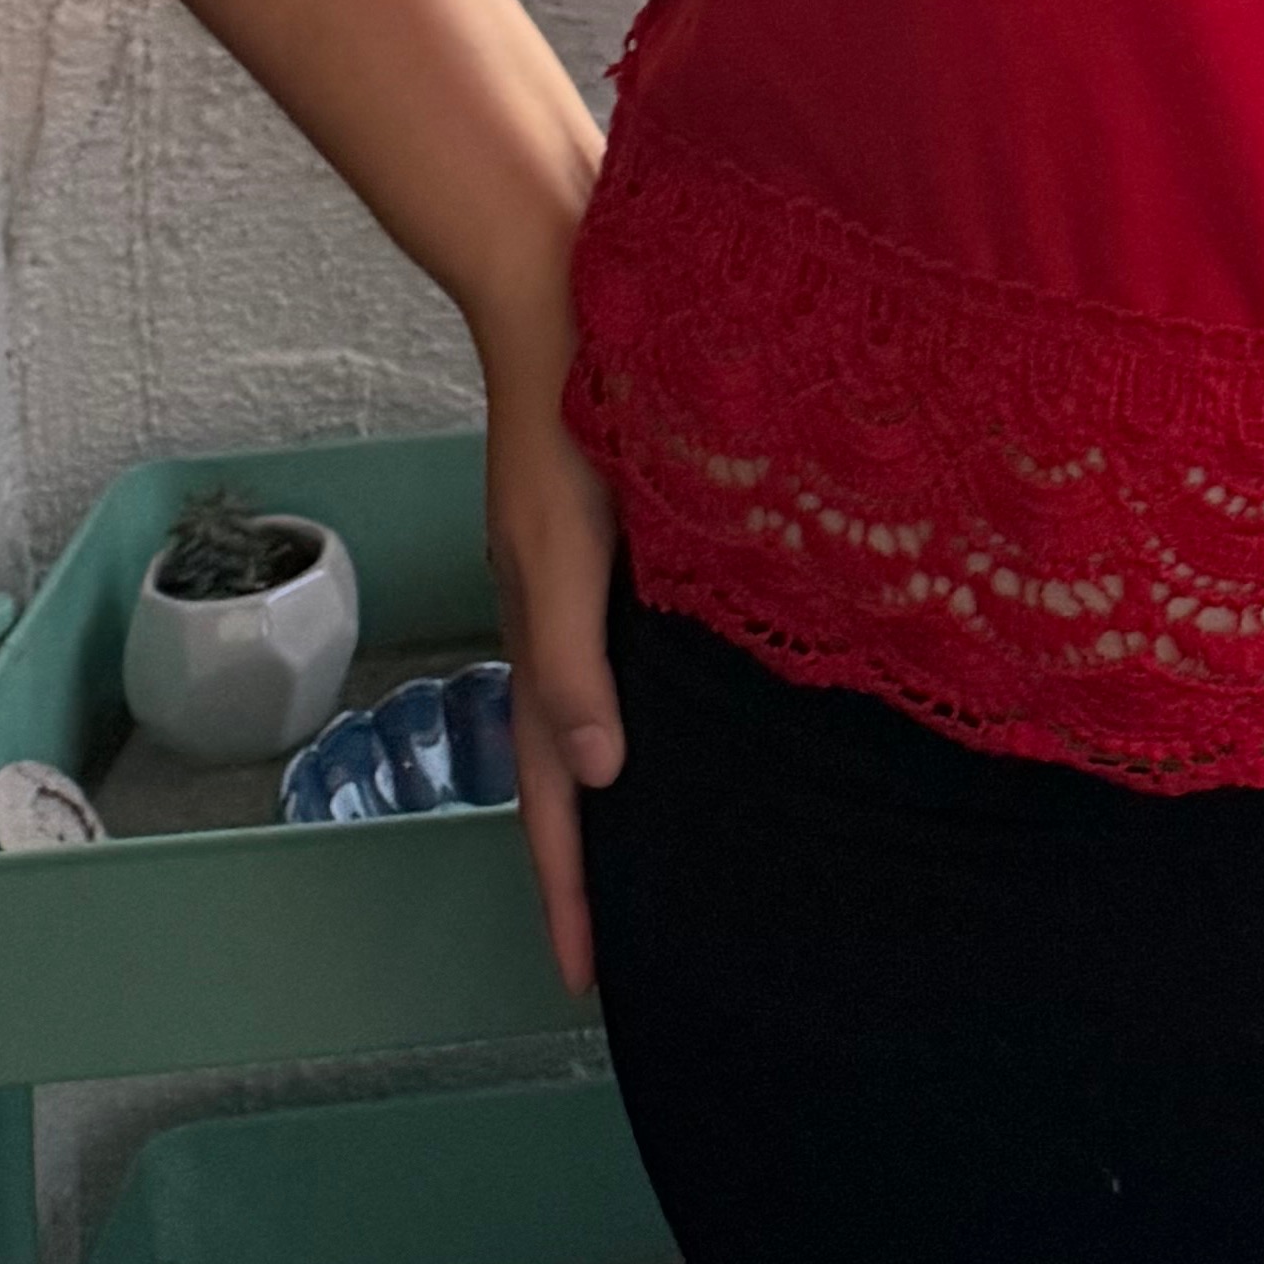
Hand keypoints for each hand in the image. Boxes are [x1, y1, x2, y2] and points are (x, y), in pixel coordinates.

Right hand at [480, 306, 622, 997]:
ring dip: (631, 792)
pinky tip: (715, 712)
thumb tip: (597, 776)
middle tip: (625, 951)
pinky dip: (662, 698)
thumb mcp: (562, 542)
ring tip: (673, 860)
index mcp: (549, 633)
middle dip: (594, 866)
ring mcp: (604, 578)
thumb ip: (572, 657)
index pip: (556, 794)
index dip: (571, 887)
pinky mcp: (642, 530)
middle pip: (577, 771)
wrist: (568, 284)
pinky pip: (647, 642)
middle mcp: (575, 618)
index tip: (583, 979)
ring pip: (613, 710)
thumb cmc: (568, 408)